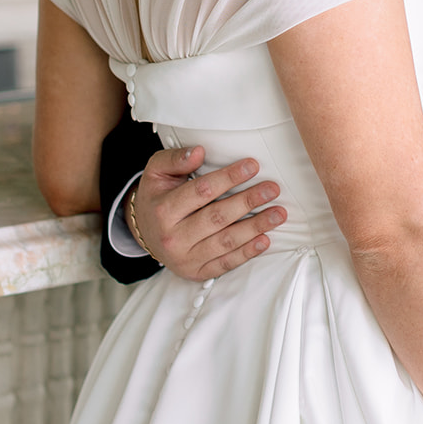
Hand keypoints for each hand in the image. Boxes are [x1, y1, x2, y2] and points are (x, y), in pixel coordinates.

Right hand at [131, 146, 286, 281]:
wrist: (144, 231)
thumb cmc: (157, 197)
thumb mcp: (156, 172)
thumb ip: (176, 159)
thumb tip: (199, 151)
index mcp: (164, 210)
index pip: (202, 191)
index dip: (228, 178)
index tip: (252, 166)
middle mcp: (174, 237)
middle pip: (217, 217)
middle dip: (248, 202)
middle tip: (272, 189)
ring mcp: (186, 258)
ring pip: (225, 242)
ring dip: (256, 227)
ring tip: (278, 213)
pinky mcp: (197, 272)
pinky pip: (226, 263)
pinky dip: (247, 253)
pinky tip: (265, 240)